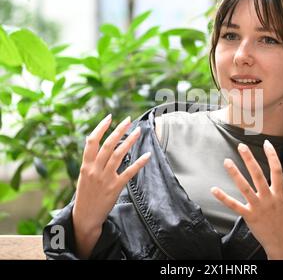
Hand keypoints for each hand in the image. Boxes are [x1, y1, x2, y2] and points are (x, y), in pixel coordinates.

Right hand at [72, 114, 150, 257]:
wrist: (85, 216)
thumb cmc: (85, 194)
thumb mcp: (83, 175)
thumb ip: (89, 159)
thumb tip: (90, 140)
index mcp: (86, 165)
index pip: (92, 141)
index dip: (101, 128)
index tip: (110, 117)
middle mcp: (95, 170)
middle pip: (108, 145)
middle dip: (119, 130)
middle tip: (128, 119)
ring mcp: (105, 178)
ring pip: (119, 155)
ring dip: (129, 141)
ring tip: (138, 131)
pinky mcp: (115, 187)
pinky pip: (129, 172)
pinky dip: (139, 162)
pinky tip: (147, 155)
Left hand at [211, 140, 282, 259]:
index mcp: (279, 193)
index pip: (277, 170)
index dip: (272, 156)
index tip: (266, 143)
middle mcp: (269, 198)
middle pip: (259, 175)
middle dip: (250, 160)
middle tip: (241, 146)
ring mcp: (258, 207)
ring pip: (245, 188)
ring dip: (235, 174)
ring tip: (226, 161)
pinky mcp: (249, 216)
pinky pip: (235, 206)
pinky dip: (224, 198)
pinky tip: (214, 189)